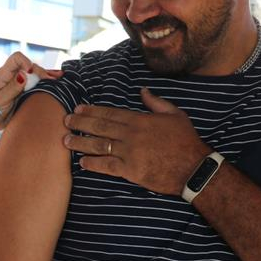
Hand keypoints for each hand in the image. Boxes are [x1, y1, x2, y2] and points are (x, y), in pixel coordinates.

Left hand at [0, 52, 61, 128]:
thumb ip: (11, 89)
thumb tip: (23, 74)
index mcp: (3, 75)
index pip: (16, 58)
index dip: (26, 62)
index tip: (31, 73)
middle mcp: (13, 75)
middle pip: (30, 66)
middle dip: (41, 72)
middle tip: (51, 81)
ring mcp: (21, 81)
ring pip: (36, 73)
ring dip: (47, 75)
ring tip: (59, 78)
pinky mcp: (27, 89)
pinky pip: (38, 81)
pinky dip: (48, 79)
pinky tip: (58, 78)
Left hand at [62, 87, 209, 195]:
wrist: (194, 168)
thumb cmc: (186, 141)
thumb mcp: (175, 115)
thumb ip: (156, 102)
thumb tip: (142, 90)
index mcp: (140, 120)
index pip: (110, 113)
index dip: (92, 111)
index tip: (78, 109)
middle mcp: (131, 135)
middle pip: (100, 127)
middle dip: (80, 124)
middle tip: (65, 121)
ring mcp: (130, 153)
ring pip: (99, 145)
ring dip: (80, 143)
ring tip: (65, 141)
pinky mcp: (131, 170)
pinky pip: (107, 166)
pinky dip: (93, 164)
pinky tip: (82, 162)